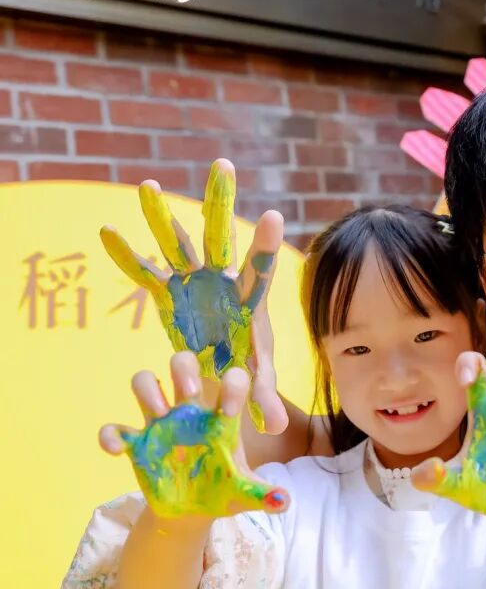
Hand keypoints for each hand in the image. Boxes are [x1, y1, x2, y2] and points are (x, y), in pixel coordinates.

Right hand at [99, 351, 288, 518]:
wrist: (192, 510)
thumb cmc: (223, 489)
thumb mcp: (244, 492)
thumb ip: (263, 493)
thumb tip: (284, 502)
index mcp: (221, 416)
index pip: (231, 382)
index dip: (232, 385)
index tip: (231, 410)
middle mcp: (190, 411)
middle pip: (182, 365)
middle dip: (184, 368)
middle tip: (189, 390)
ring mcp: (160, 423)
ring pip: (145, 383)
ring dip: (147, 391)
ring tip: (158, 413)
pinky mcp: (136, 443)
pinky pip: (116, 429)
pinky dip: (111, 434)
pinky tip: (115, 449)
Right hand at [100, 159, 286, 433]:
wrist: (226, 369)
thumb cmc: (247, 370)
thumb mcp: (255, 382)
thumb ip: (263, 398)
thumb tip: (273, 424)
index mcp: (249, 300)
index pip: (260, 269)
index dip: (265, 245)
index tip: (275, 215)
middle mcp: (222, 281)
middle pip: (222, 238)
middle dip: (220, 203)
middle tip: (223, 165)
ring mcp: (194, 282)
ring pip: (178, 244)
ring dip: (162, 217)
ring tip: (147, 185)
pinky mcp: (170, 292)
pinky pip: (144, 273)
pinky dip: (127, 255)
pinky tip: (107, 231)